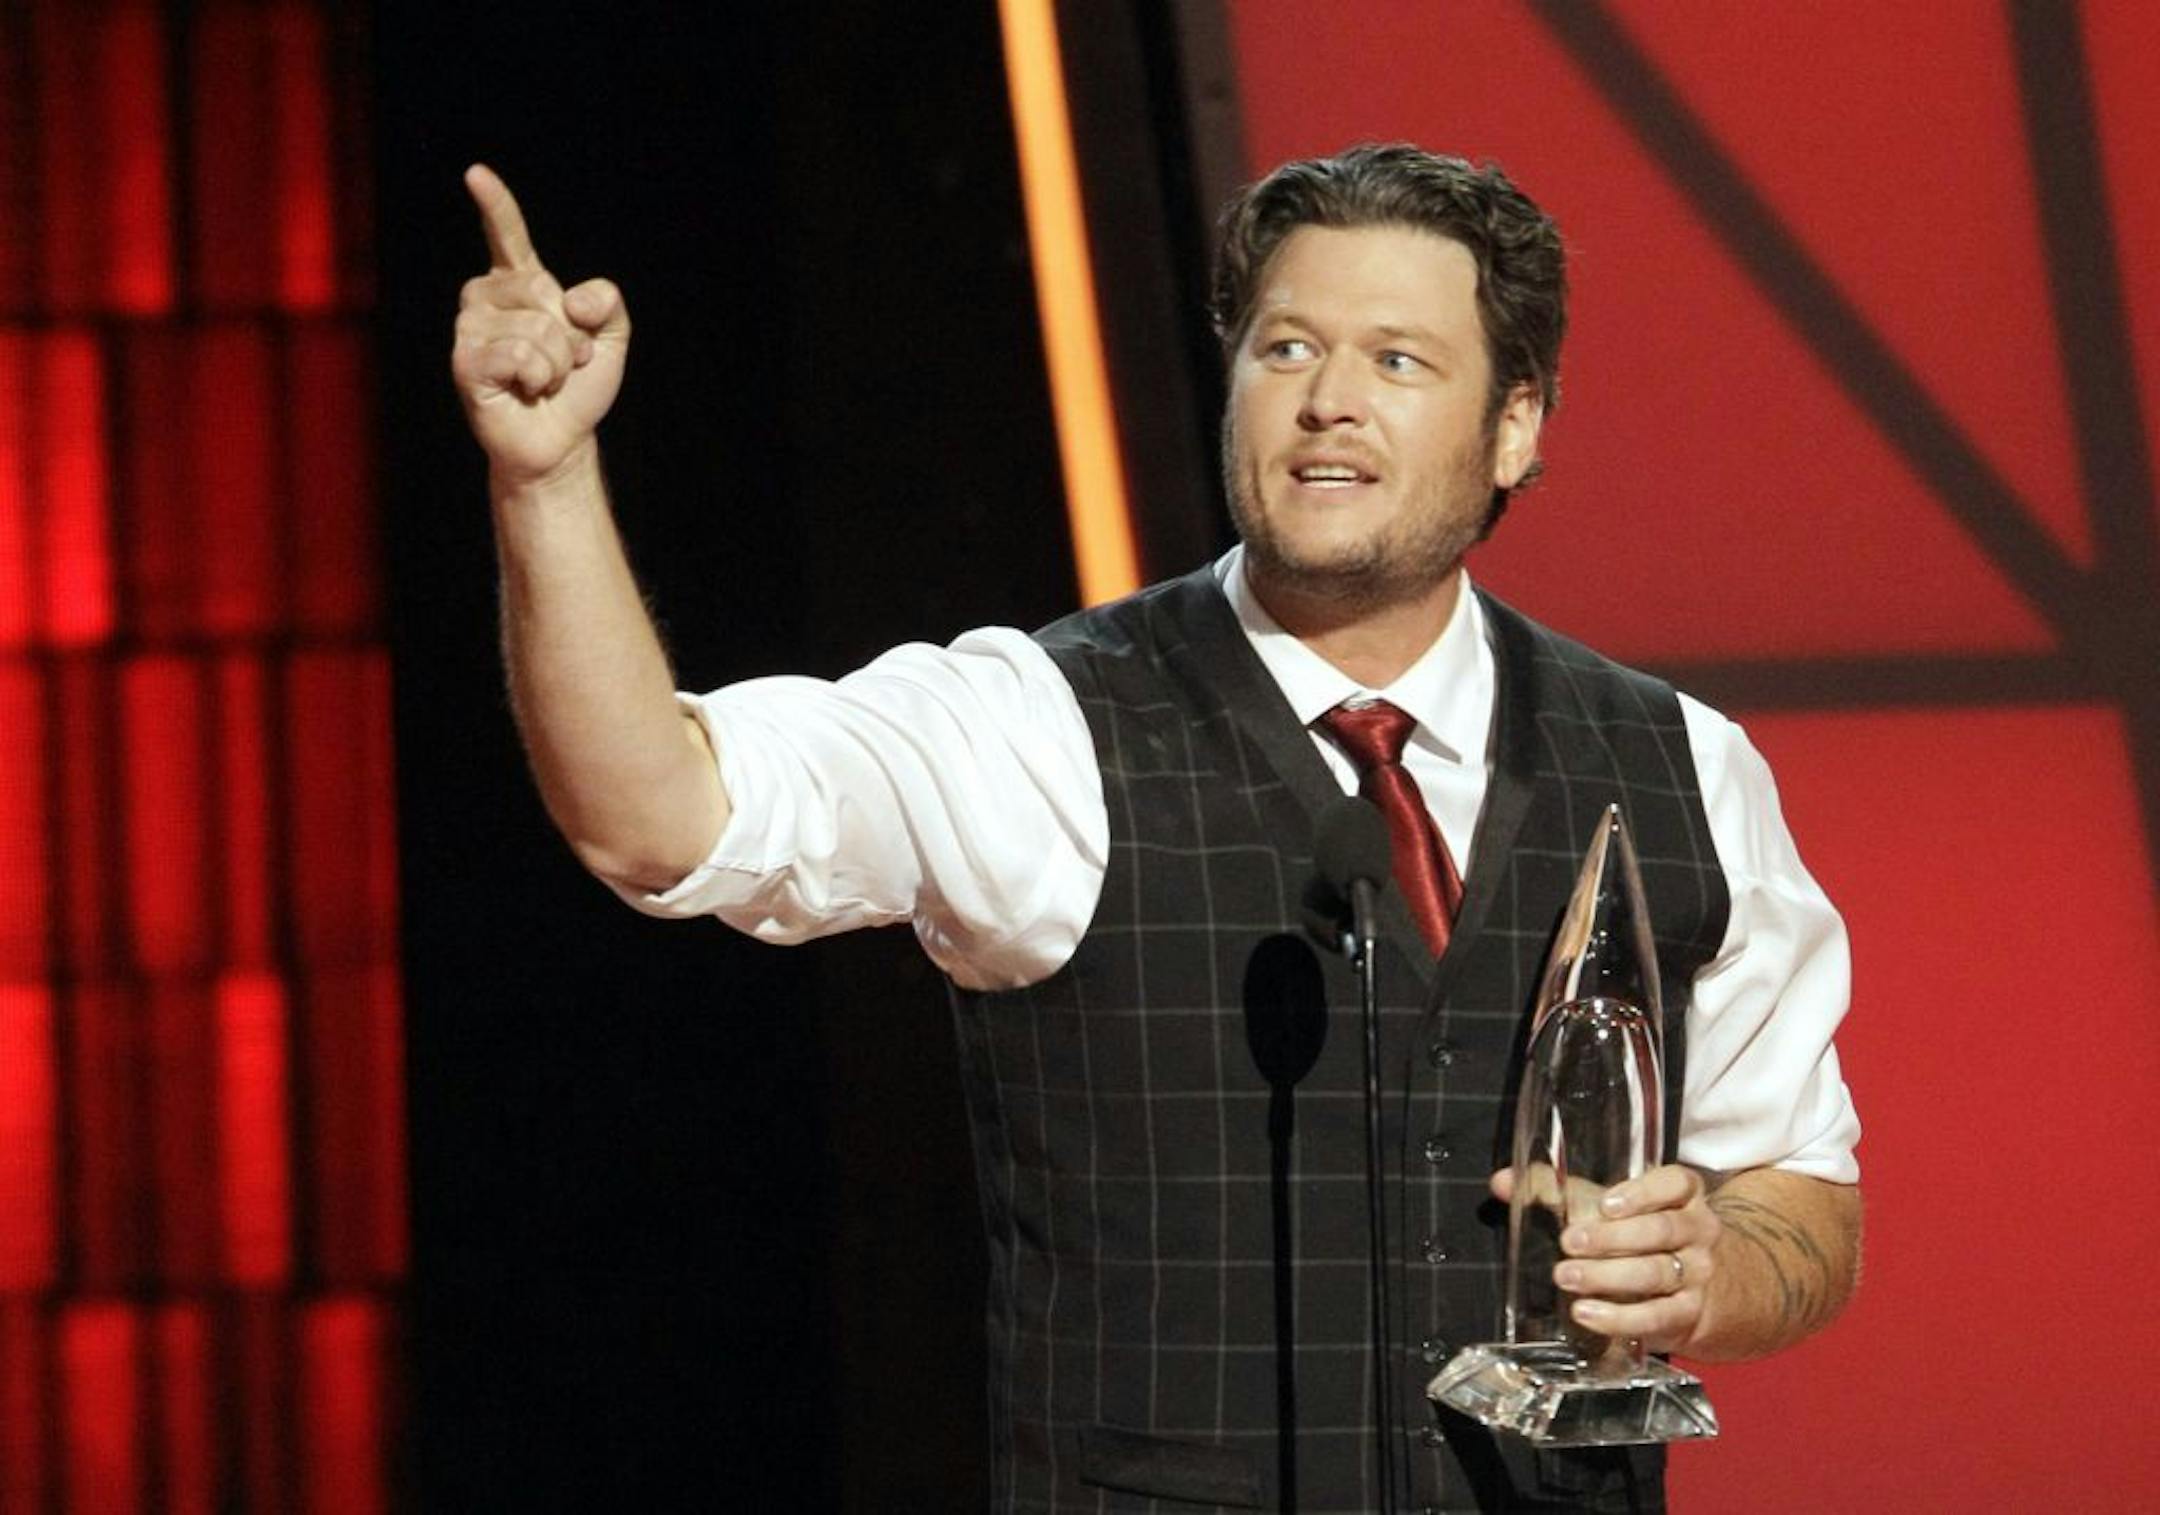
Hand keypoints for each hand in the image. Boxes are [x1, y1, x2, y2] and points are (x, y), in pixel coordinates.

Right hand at [451, 164, 630, 486]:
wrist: (561, 440)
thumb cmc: (577, 387)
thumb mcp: (611, 338)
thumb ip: (608, 303)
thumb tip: (572, 298)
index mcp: (519, 284)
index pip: (507, 237)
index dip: (495, 206)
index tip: (475, 174)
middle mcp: (486, 299)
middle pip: (543, 291)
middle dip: (571, 335)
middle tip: (561, 364)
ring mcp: (470, 329)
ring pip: (536, 328)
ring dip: (556, 363)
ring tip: (542, 381)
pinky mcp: (465, 362)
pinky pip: (520, 356)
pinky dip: (537, 378)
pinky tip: (525, 391)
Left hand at [1491, 1163, 1719, 1355]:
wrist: (1714, 1289)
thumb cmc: (1649, 1236)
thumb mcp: (1617, 1208)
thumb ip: (1560, 1192)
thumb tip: (1502, 1182)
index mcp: (1683, 1197)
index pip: (1676, 1184)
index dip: (1643, 1192)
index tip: (1606, 1203)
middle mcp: (1697, 1232)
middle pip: (1661, 1231)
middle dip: (1613, 1238)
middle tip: (1569, 1243)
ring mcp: (1697, 1274)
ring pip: (1657, 1272)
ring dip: (1608, 1277)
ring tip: (1566, 1277)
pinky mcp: (1688, 1313)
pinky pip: (1657, 1316)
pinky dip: (1620, 1318)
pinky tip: (1587, 1314)